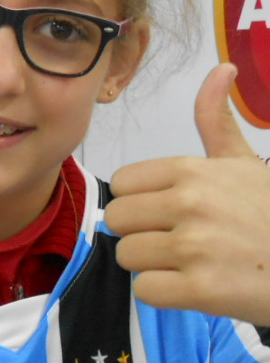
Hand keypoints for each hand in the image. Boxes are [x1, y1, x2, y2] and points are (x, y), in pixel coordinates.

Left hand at [108, 63, 269, 324]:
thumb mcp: (245, 163)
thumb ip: (217, 121)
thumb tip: (221, 68)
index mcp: (191, 170)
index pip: (121, 184)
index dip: (141, 201)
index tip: (170, 211)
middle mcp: (189, 203)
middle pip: (118, 219)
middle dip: (142, 233)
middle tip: (179, 240)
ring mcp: (195, 247)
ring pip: (127, 255)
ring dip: (153, 265)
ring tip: (190, 263)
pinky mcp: (201, 289)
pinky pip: (145, 290)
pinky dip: (164, 294)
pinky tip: (194, 287)